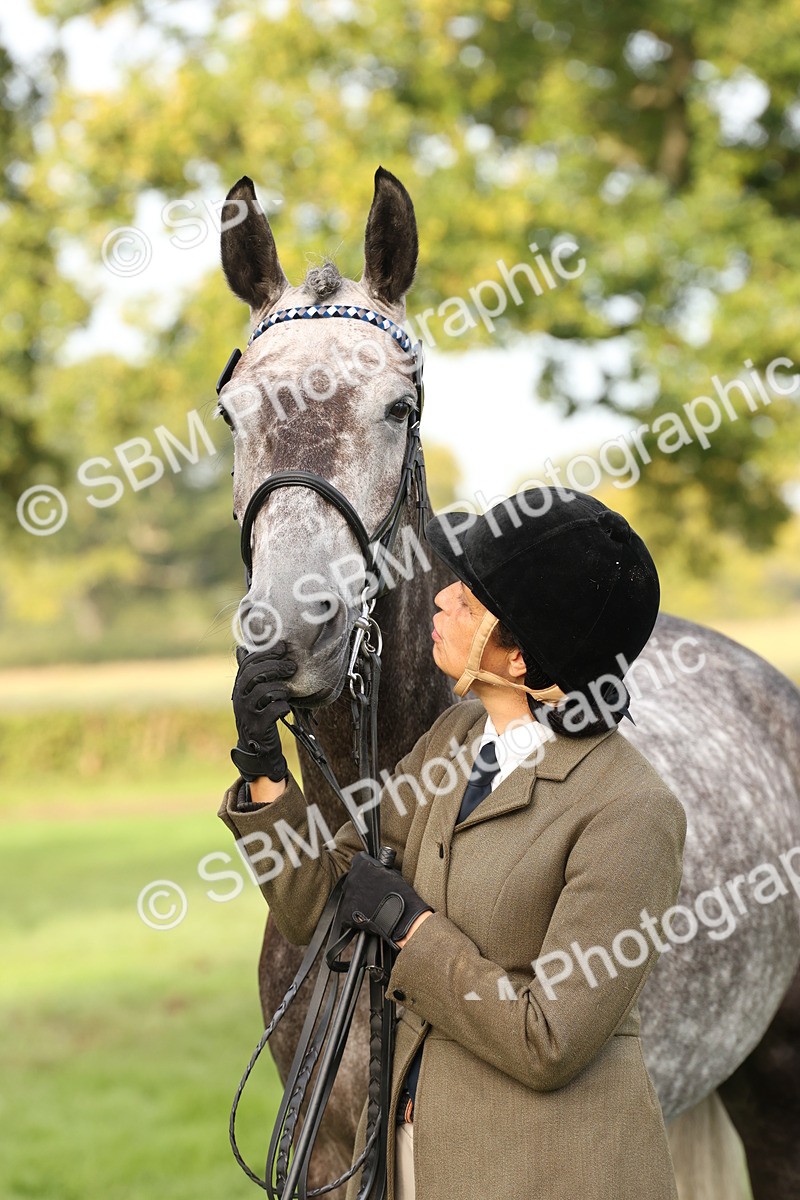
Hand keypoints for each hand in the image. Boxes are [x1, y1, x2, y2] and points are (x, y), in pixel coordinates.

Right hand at [230, 642, 296, 781]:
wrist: (258, 750)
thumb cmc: (261, 716)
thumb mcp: (254, 694)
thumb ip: (253, 674)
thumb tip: (244, 647)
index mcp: (239, 687)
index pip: (248, 662)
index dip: (266, 652)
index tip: (283, 646)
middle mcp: (239, 699)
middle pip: (254, 674)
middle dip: (275, 666)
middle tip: (292, 667)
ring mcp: (247, 714)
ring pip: (263, 691)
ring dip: (281, 688)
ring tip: (288, 692)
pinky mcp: (257, 728)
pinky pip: (272, 711)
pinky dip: (282, 707)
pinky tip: (286, 708)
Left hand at [340, 851, 432, 948]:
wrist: (401, 914)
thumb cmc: (400, 893)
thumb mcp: (391, 873)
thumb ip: (379, 870)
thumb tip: (377, 872)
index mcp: (363, 865)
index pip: (357, 860)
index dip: (364, 868)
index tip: (368, 873)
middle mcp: (352, 878)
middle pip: (352, 880)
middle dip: (360, 886)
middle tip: (372, 894)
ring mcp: (348, 896)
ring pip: (350, 897)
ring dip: (358, 901)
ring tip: (372, 908)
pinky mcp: (346, 912)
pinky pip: (348, 913)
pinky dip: (356, 916)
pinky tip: (368, 917)